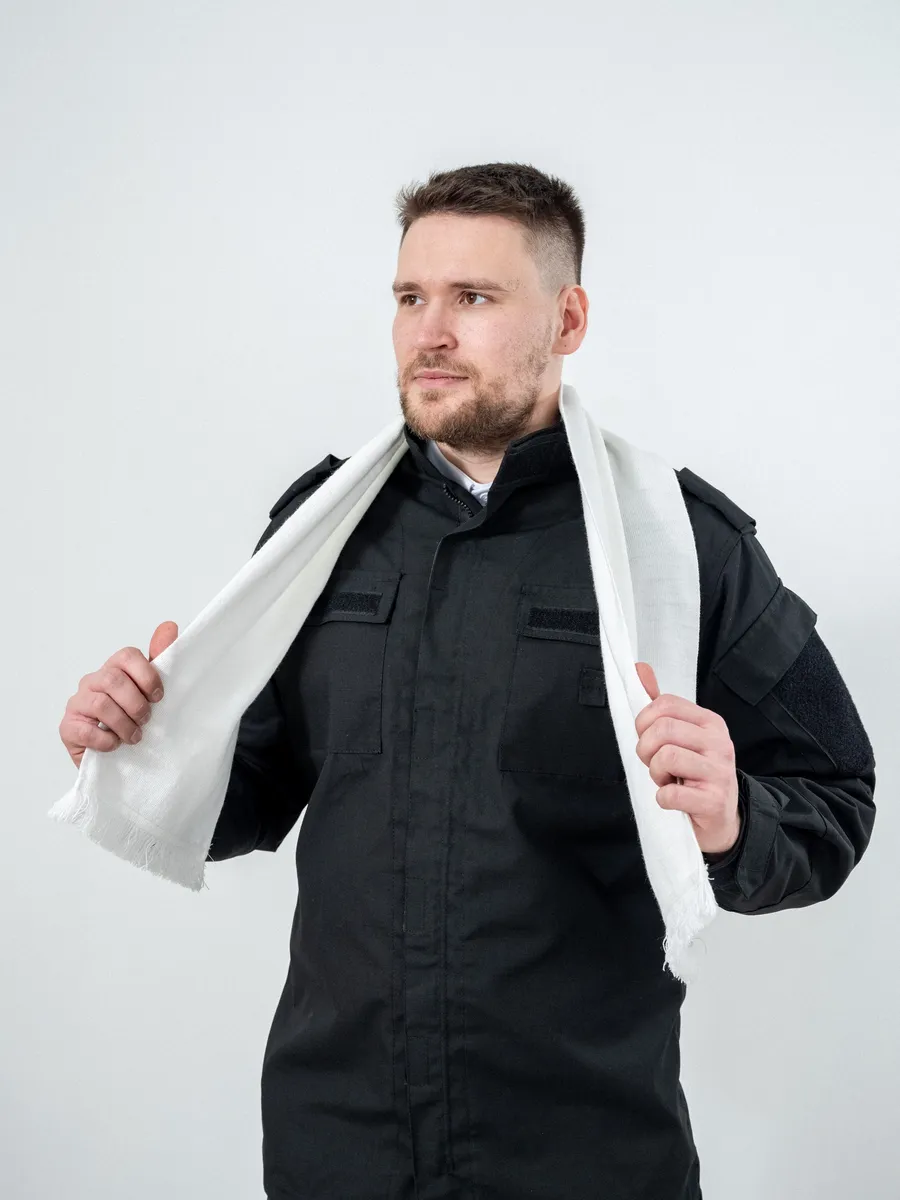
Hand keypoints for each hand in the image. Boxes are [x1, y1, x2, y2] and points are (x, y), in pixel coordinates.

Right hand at [59, 622, 178, 768]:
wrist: (117, 757)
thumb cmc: (133, 718)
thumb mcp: (151, 690)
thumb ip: (160, 659)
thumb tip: (170, 626)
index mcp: (114, 668)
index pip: (127, 655)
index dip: (146, 676)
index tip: (159, 697)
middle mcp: (93, 681)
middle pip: (113, 680)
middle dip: (136, 703)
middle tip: (146, 719)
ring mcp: (77, 703)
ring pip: (101, 704)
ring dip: (124, 724)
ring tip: (135, 737)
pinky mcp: (67, 727)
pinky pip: (86, 731)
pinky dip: (107, 741)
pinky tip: (115, 745)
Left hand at [633, 661, 741, 855]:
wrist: (722, 819)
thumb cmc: (694, 774)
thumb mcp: (680, 736)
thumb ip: (659, 705)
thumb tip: (640, 669)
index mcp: (710, 722)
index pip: (665, 704)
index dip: (644, 723)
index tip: (648, 739)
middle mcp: (719, 742)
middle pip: (662, 729)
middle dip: (646, 749)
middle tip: (654, 763)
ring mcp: (719, 772)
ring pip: (666, 757)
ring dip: (656, 773)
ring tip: (667, 780)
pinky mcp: (714, 801)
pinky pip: (671, 793)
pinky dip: (663, 798)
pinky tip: (673, 799)